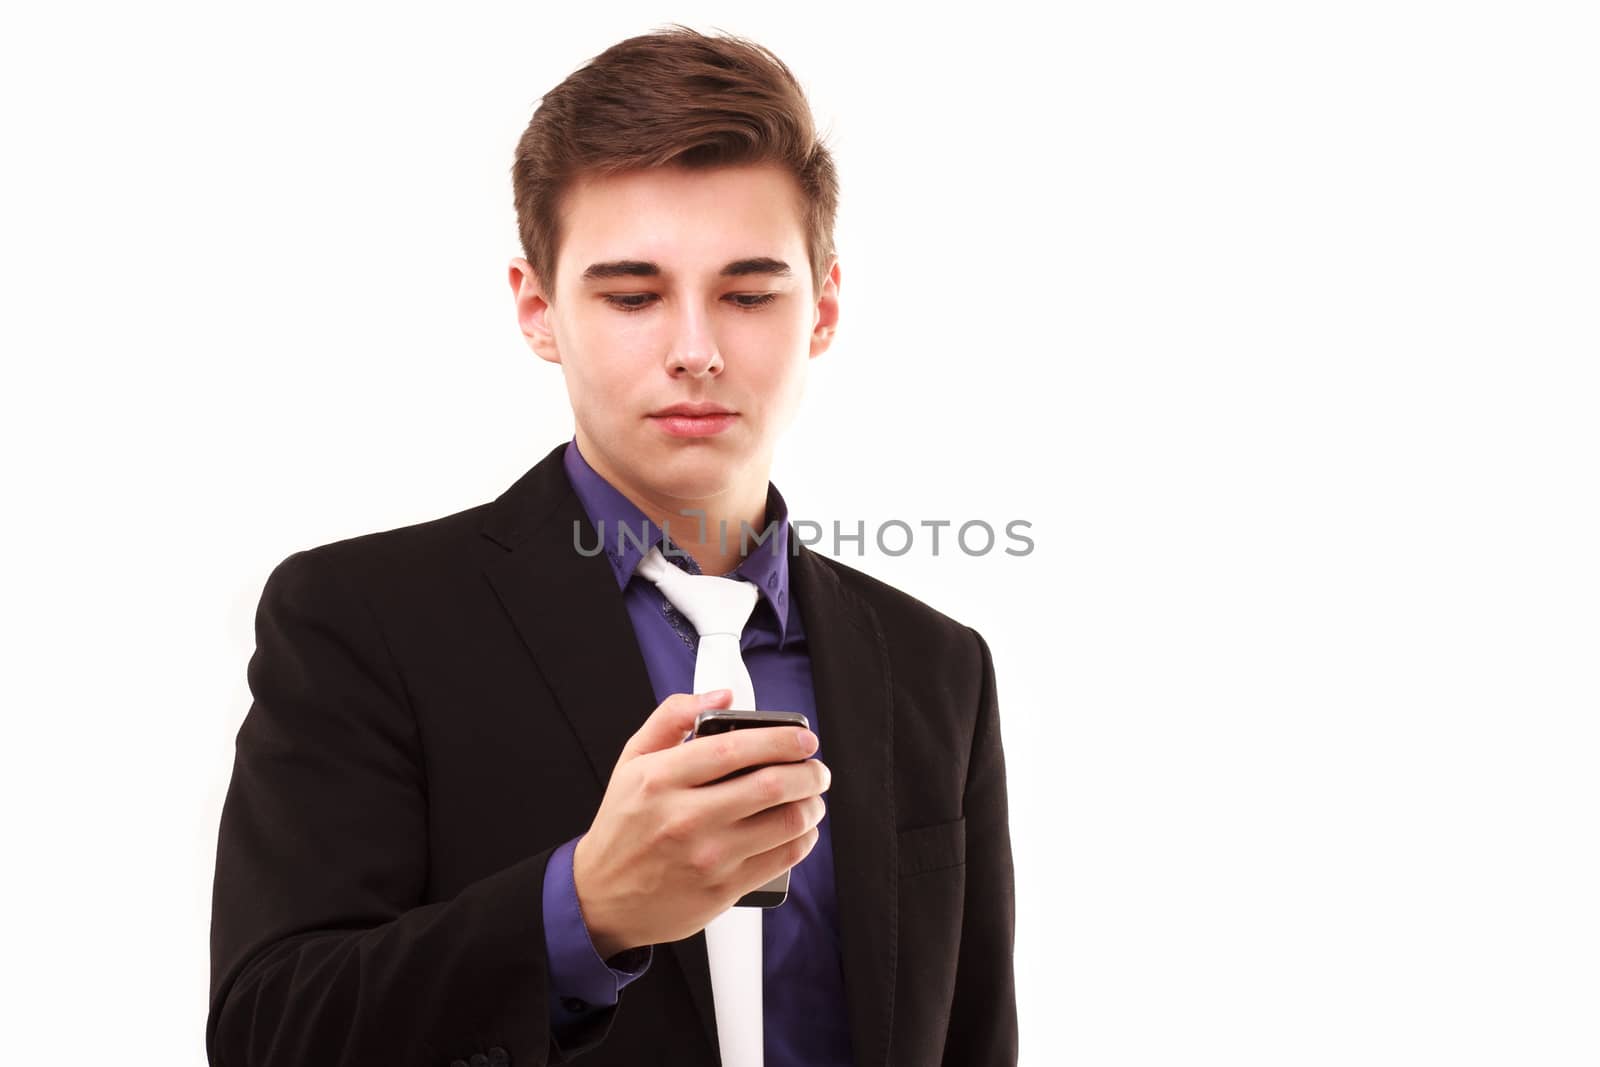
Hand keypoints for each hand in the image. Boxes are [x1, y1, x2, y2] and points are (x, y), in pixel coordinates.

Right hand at [572, 689, 829, 956]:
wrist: (602, 897)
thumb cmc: (622, 827)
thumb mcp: (633, 761)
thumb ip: (672, 717)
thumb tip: (720, 697)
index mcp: (661, 779)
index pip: (734, 748)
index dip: (780, 739)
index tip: (802, 738)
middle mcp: (685, 817)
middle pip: (770, 785)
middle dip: (808, 772)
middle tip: (816, 768)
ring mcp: (706, 856)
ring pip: (784, 823)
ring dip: (812, 805)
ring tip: (812, 797)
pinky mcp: (723, 888)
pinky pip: (782, 860)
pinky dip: (803, 840)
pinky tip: (801, 829)